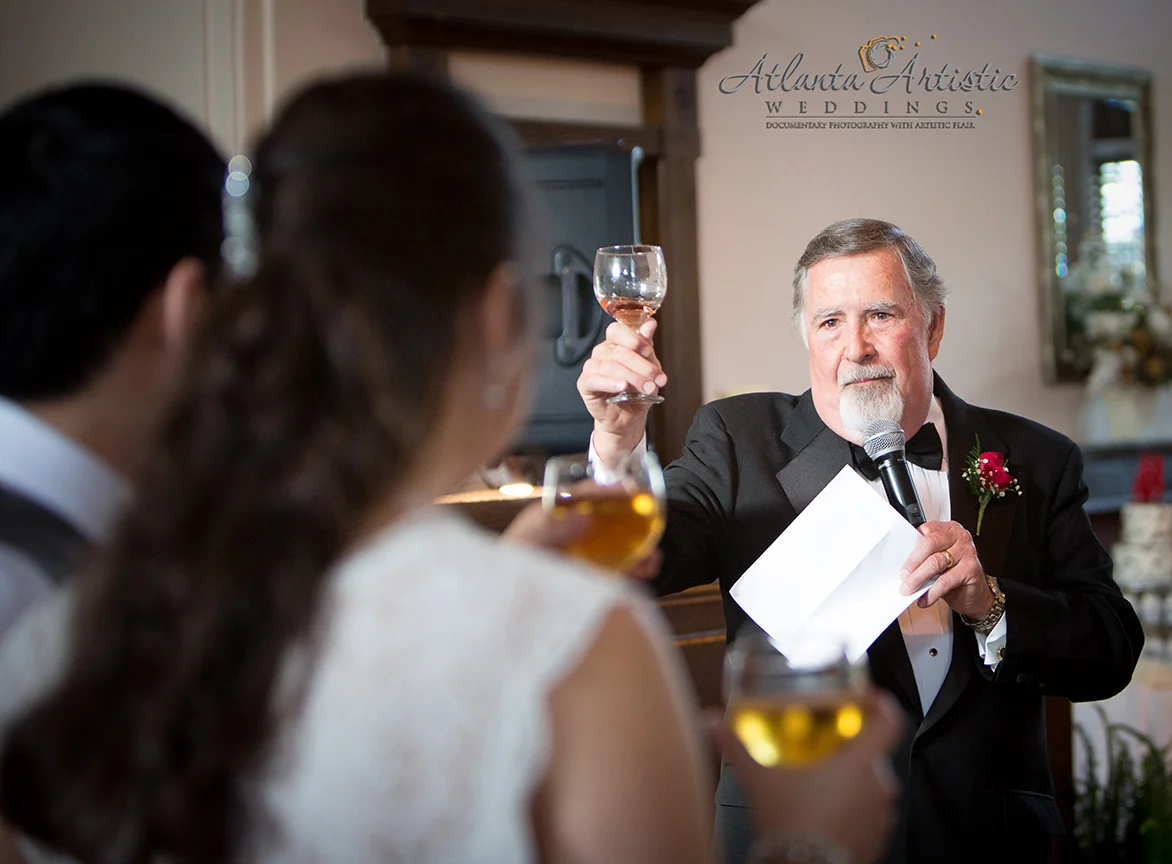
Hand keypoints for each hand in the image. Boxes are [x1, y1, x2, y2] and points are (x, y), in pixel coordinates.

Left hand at [502, 502, 662, 580]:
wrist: (500, 606)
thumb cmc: (507, 569)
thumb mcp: (525, 544)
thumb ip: (551, 530)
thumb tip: (585, 517)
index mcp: (551, 518)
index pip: (583, 497)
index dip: (607, 491)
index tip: (630, 489)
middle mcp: (568, 533)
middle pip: (605, 520)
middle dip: (630, 518)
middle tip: (651, 516)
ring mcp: (579, 556)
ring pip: (614, 546)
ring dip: (637, 548)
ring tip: (653, 556)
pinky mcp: (586, 578)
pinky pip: (614, 571)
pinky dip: (632, 570)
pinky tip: (647, 570)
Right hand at [576, 320, 666, 467]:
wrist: (629, 417)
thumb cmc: (637, 390)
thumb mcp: (649, 367)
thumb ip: (647, 346)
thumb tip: (650, 324)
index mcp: (615, 343)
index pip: (617, 330)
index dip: (633, 339)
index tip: (648, 351)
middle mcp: (601, 352)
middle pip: (619, 351)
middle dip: (642, 366)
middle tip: (657, 379)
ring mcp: (591, 367)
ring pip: (610, 366)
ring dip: (633, 377)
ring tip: (648, 388)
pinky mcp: (585, 384)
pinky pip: (594, 380)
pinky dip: (610, 382)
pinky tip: (623, 386)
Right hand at [708, 688, 903, 863]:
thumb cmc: (789, 828)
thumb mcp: (758, 781)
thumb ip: (735, 747)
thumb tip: (712, 723)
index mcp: (858, 765)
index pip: (889, 722)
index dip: (881, 705)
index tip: (868, 700)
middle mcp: (877, 789)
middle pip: (875, 757)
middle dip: (853, 754)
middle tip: (827, 754)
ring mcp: (879, 819)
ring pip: (874, 790)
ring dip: (855, 786)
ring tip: (823, 789)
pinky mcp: (876, 843)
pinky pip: (871, 819)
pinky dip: (854, 814)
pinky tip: (825, 817)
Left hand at [898, 521, 993, 619]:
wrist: (975, 593)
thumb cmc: (952, 574)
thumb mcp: (936, 562)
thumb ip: (922, 557)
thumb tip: (901, 566)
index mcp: (947, 529)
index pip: (924, 531)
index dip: (908, 546)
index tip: (896, 560)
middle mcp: (958, 536)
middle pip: (929, 544)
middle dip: (912, 562)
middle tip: (902, 576)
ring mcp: (967, 551)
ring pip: (936, 562)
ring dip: (918, 578)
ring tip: (909, 589)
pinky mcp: (972, 569)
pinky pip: (946, 580)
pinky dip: (932, 592)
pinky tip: (925, 599)